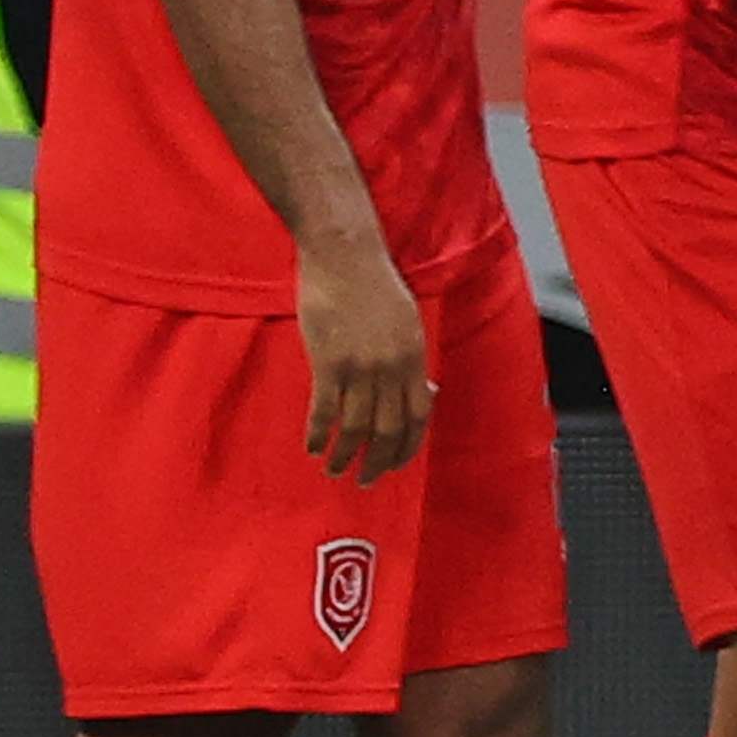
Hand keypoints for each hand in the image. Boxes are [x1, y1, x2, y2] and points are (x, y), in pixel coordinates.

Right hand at [294, 231, 430, 481]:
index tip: (396, 464)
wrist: (344, 255)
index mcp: (414, 358)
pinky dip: (318, 433)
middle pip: (388, 429)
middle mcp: (391, 368)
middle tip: (364, 481)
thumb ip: (412, 360)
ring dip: (344, 454)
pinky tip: (311, 447)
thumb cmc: (375, 286)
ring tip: (333, 470)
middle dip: (377, 461)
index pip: (418, 416)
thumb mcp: (408, 323)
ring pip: (356, 427)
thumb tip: (425, 392)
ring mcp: (360, 366)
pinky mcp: (328, 361)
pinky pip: (324, 409)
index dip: (407, 446)